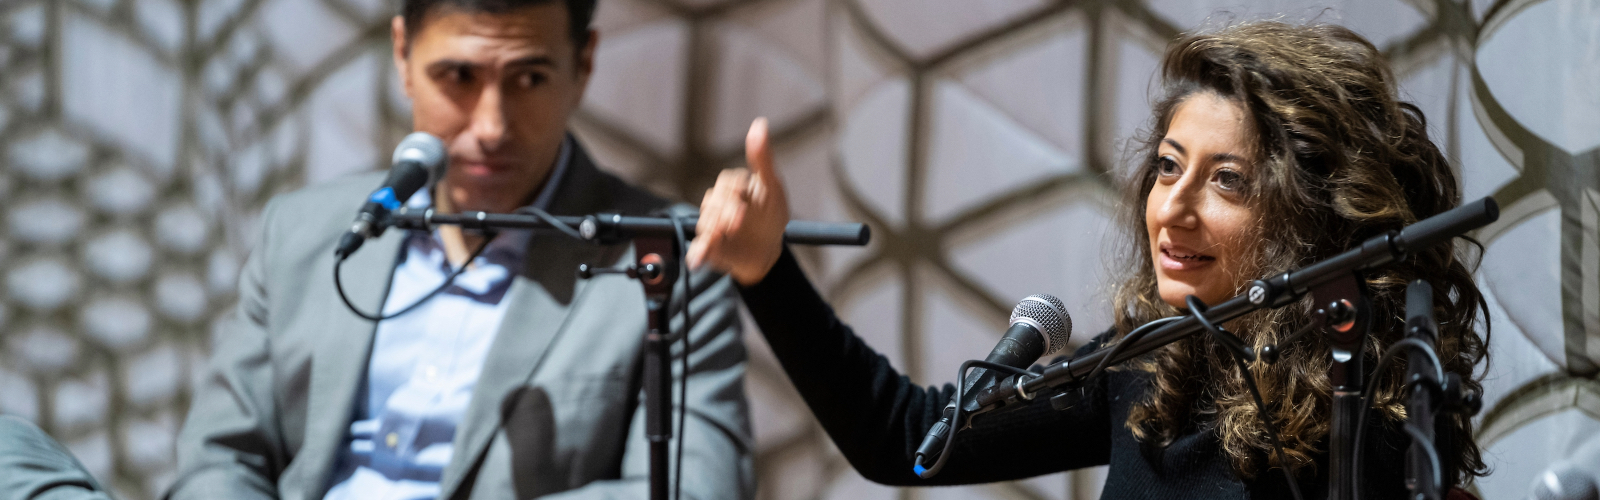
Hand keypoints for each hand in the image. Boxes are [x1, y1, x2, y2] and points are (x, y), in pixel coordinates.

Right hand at [687, 117, 789, 285]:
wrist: (768, 251)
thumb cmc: (771, 216)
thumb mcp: (772, 186)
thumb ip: (762, 158)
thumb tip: (759, 124)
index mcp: (732, 187)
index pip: (727, 184)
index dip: (736, 193)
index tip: (746, 203)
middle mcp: (718, 203)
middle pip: (714, 203)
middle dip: (728, 213)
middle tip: (741, 222)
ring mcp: (711, 225)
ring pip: (705, 223)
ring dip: (716, 230)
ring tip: (729, 235)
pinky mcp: (708, 246)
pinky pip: (698, 248)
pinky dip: (697, 253)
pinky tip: (698, 259)